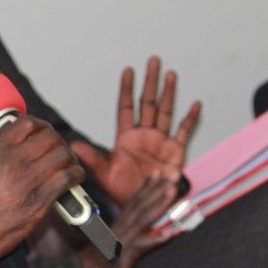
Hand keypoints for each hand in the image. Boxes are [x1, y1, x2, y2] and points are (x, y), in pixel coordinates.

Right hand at [0, 116, 83, 267]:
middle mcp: (14, 162)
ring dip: (69, 157)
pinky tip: (72, 177)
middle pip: (50, 137)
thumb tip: (18, 146)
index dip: (40, 126)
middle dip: (57, 141)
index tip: (43, 132)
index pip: (27, 123)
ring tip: (67, 163)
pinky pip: (67, 178)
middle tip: (57, 148)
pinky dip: (75, 175)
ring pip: (63, 155)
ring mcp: (28, 181)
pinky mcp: (40, 201)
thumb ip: (0, 153)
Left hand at [71, 57, 199, 206]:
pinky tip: (194, 104)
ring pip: (166, 111)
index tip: (128, 70)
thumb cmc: (122, 190)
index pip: (126, 107)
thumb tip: (72, 144)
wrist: (142, 206)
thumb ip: (91, 158)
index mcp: (126, 138)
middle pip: (148, 103)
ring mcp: (161, 141)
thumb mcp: (104, 173)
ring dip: (168, 92)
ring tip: (170, 74)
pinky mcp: (176, 151)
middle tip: (153, 61)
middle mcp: (144, 135)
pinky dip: (190, 118)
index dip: (127, 89)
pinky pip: (184, 131)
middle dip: (150, 82)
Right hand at [80, 174, 178, 267]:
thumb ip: (120, 241)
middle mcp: (119, 229)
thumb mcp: (110, 250)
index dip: (146, 188)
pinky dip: (154, 239)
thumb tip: (131, 237)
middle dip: (157, 188)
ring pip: (142, 219)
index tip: (157, 174)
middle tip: (173, 175)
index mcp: (117, 227)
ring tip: (173, 191)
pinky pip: (140, 246)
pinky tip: (168, 234)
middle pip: (140, 205)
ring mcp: (121, 240)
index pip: (133, 203)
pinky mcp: (122, 256)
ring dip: (158, 204)